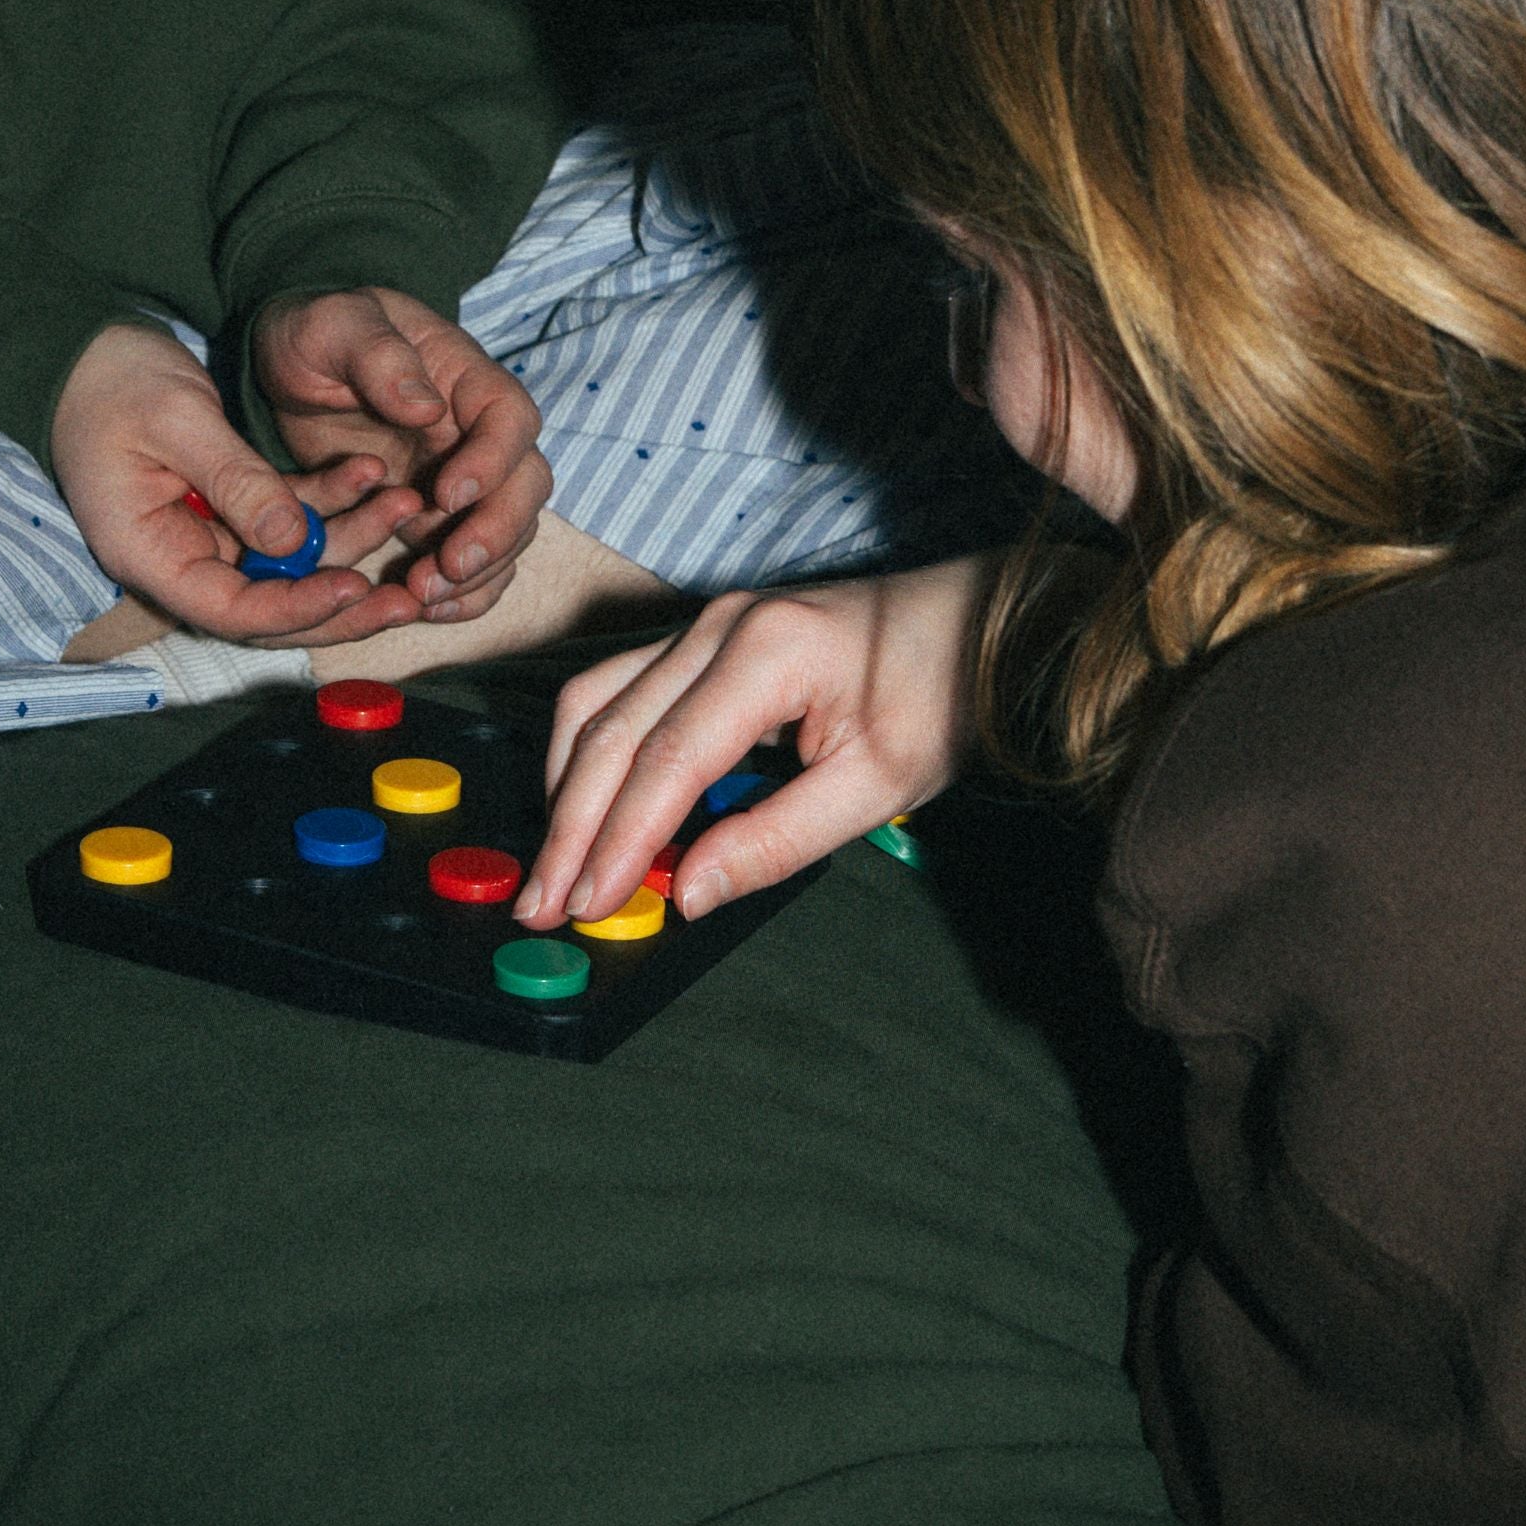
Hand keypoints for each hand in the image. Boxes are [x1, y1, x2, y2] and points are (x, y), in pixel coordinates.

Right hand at [49, 314, 440, 648]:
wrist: (89, 350)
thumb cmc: (114, 381)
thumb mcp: (177, 421)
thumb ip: (236, 481)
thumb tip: (293, 543)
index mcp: (150, 554)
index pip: (231, 610)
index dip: (295, 609)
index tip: (356, 587)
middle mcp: (181, 558)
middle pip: (270, 605)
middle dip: (340, 601)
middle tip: (407, 595)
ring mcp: (210, 535)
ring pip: (291, 562)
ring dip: (349, 538)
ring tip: (405, 505)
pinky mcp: (231, 505)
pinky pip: (289, 518)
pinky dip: (330, 499)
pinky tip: (371, 473)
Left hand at [246, 285, 549, 623]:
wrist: (293, 368)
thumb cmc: (317, 335)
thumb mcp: (333, 326)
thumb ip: (378, 355)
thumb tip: (425, 405)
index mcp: (464, 378)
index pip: (511, 418)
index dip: (494, 460)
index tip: (449, 492)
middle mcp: (477, 434)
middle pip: (526, 485)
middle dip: (497, 532)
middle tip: (448, 566)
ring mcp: (464, 481)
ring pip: (508, 534)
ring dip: (479, 573)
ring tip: (422, 596)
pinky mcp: (437, 520)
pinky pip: (472, 565)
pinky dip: (462, 594)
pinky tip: (424, 610)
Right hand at [520, 552, 996, 928]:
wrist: (983, 621)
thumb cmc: (942, 696)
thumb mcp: (878, 785)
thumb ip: (777, 840)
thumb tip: (685, 892)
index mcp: (767, 652)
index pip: (666, 757)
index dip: (617, 838)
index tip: (585, 905)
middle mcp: (720, 625)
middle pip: (611, 728)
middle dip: (569, 824)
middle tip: (542, 904)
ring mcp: (708, 622)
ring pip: (599, 699)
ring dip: (568, 785)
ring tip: (558, 866)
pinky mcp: (708, 635)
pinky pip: (622, 688)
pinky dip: (595, 752)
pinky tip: (591, 809)